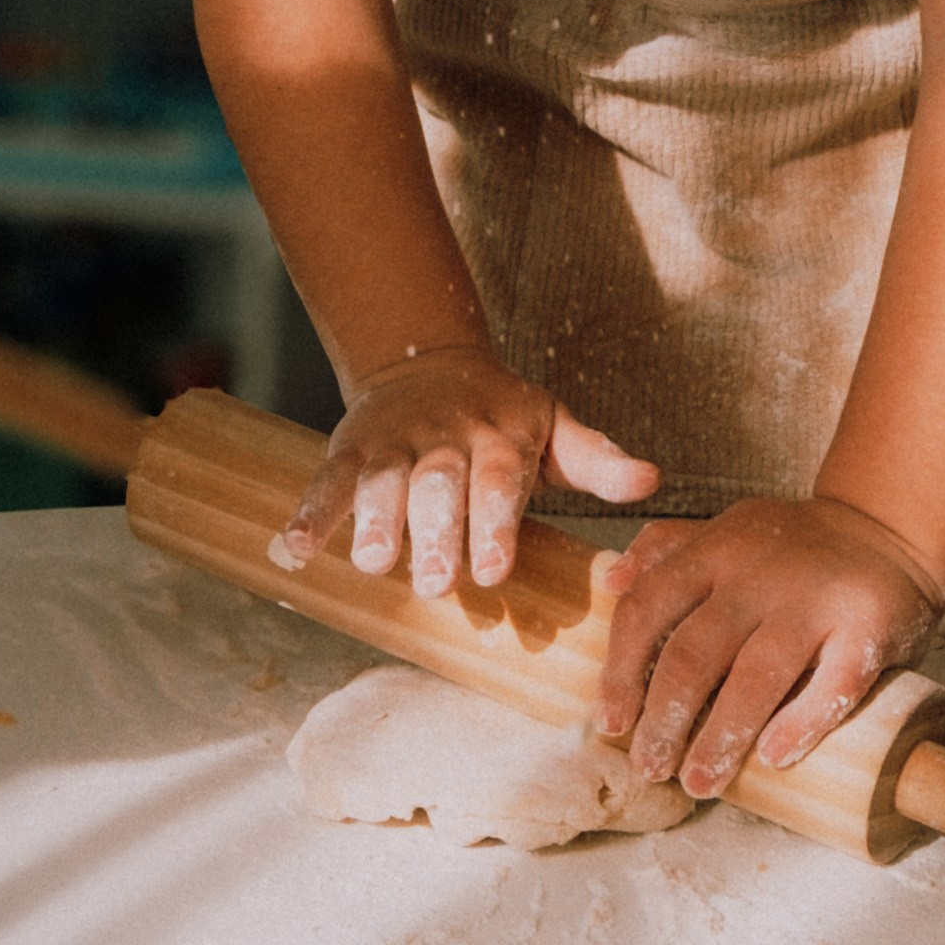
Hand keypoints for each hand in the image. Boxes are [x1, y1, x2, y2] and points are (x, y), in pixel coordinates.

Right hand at [268, 347, 659, 599]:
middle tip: (432, 582)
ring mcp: (396, 445)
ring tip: (371, 564)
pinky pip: (327, 479)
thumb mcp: (554, 428)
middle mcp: (446, 440)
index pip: (499, 482)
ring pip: (382, 481)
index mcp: (500, 439)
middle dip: (435, 533)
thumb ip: (597, 459)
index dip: (494, 523)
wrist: (429, 362)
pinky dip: (311, 513)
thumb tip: (651, 481)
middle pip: (438, 486)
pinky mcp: (351, 450)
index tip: (495, 570)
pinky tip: (293, 550)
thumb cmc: (503, 416)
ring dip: (374, 521)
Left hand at [596, 494, 944, 798]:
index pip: (648, 608)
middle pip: (696, 651)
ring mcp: (817, 598)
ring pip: (758, 674)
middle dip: (665, 719)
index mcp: (716, 549)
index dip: (622, 671)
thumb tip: (609, 579)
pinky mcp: (869, 624)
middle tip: (651, 767)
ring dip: (722, 736)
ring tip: (700, 782)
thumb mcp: (727, 530)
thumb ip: (667, 548)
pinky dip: (802, 722)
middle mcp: (761, 571)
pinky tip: (775, 757)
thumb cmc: (794, 547)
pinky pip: (835, 682)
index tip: (611, 725)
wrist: (888, 528)